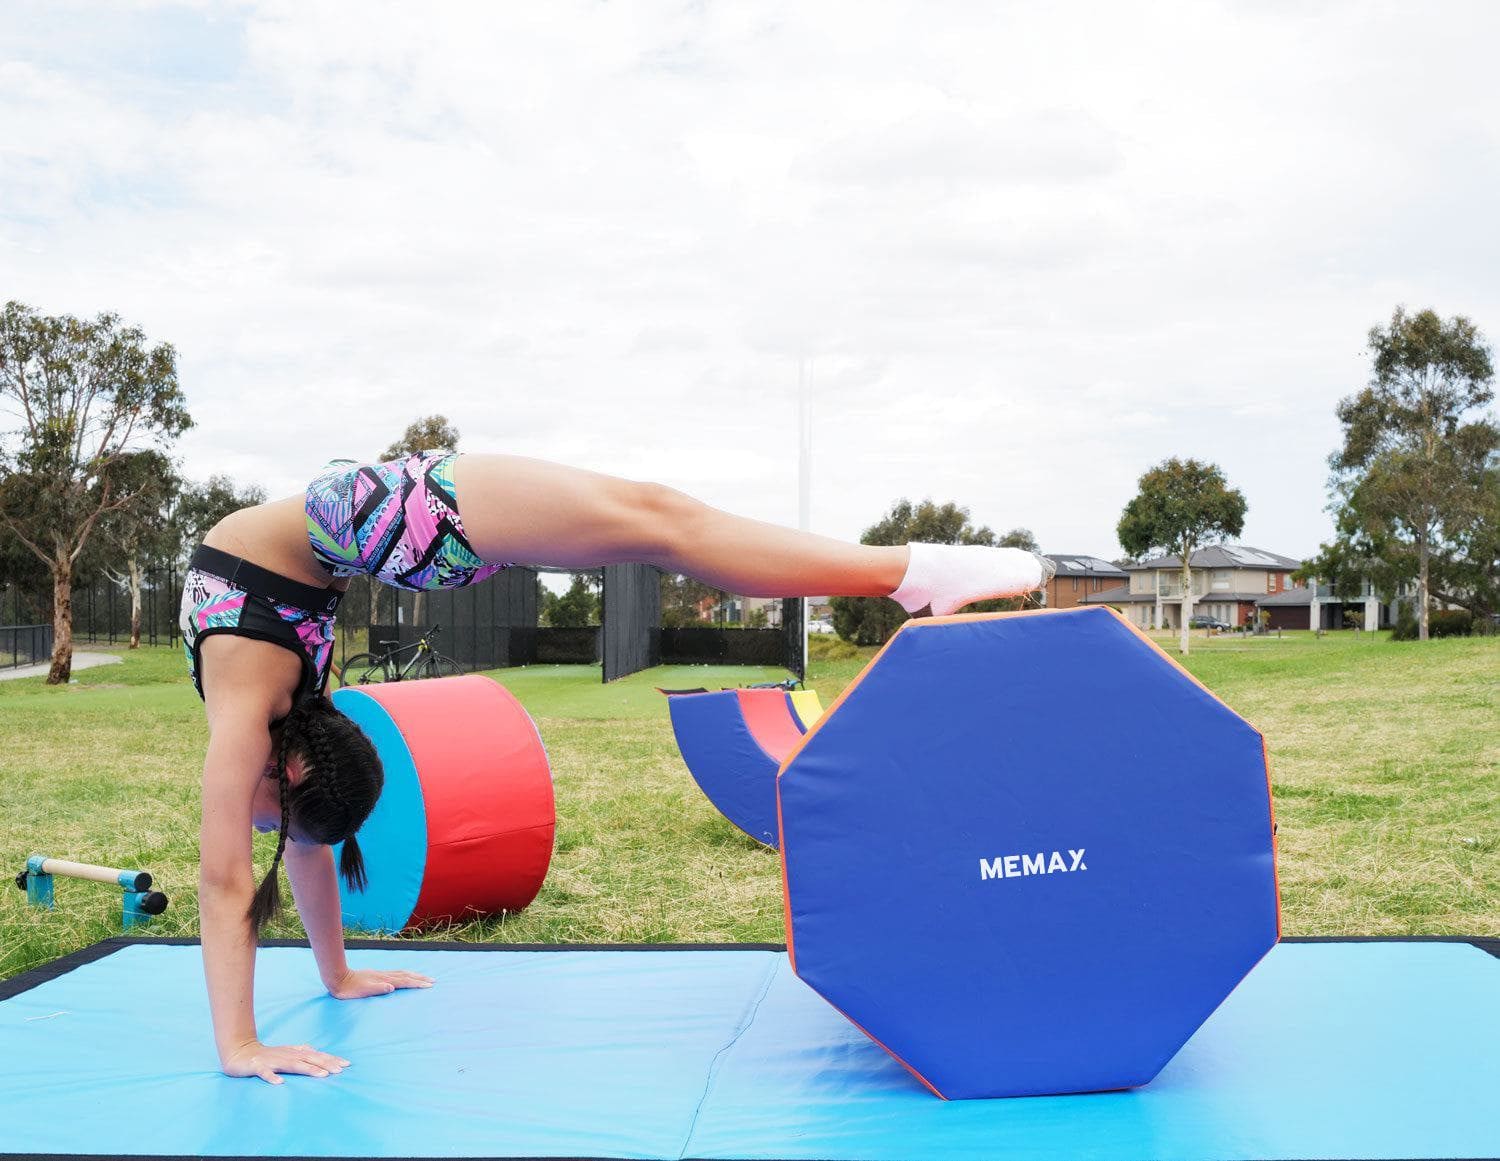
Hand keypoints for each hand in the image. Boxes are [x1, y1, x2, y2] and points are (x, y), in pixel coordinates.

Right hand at [222, 1040, 348, 1084]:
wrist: (240, 1053)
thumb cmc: (268, 1055)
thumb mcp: (287, 1054)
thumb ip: (302, 1054)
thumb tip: (319, 1054)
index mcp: (294, 1052)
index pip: (316, 1055)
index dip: (331, 1059)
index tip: (347, 1064)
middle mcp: (287, 1055)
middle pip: (309, 1058)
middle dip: (325, 1064)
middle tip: (340, 1070)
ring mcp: (273, 1060)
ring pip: (292, 1064)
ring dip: (308, 1069)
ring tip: (322, 1075)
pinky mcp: (257, 1067)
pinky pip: (265, 1072)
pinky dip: (272, 1077)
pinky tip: (279, 1083)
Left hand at [327, 967, 433, 999]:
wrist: (337, 979)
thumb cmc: (348, 989)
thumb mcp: (361, 991)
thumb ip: (376, 989)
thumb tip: (391, 986)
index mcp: (383, 980)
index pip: (404, 981)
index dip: (417, 983)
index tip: (429, 985)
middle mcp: (384, 976)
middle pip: (406, 975)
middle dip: (420, 978)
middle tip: (433, 980)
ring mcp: (380, 974)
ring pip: (401, 973)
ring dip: (414, 975)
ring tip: (423, 977)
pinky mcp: (377, 975)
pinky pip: (396, 973)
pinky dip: (405, 974)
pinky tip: (404, 976)